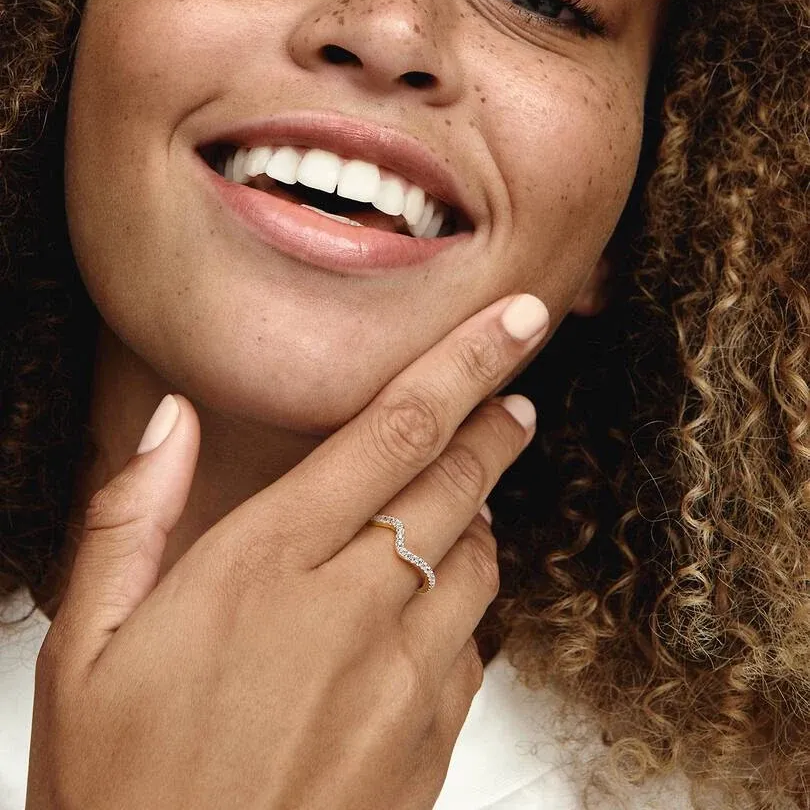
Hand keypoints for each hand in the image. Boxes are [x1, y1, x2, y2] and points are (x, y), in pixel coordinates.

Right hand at [26, 293, 548, 809]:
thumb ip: (133, 517)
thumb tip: (172, 420)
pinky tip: (427, 601)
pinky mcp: (429, 741)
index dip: (465, 364)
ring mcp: (401, 681)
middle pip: (457, 481)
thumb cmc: (122, 791)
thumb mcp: (87, 647)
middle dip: (496, 422)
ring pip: (478, 557)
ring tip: (463, 493)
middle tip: (515, 391)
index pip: (393, 432)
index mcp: (262, 567)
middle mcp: (347, 612)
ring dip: (479, 512)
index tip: (515, 322)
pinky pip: (474, 640)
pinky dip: (463, 598)